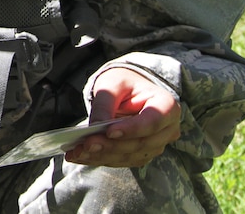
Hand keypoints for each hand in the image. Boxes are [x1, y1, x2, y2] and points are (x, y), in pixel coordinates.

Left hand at [65, 66, 181, 167]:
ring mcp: (157, 145)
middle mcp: (167, 130)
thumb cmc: (123, 83)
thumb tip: (95, 127)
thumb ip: (105, 103)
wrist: (128, 90)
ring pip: (130, 156)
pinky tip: (81, 155)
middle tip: (85, 145)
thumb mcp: (112, 84)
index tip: (109, 132)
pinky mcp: (142, 154)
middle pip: (140, 144)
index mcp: (166, 106)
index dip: (131, 129)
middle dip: (111, 146)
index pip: (152, 122)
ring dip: (102, 156)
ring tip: (77, 152)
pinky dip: (100, 159)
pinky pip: (122, 160)